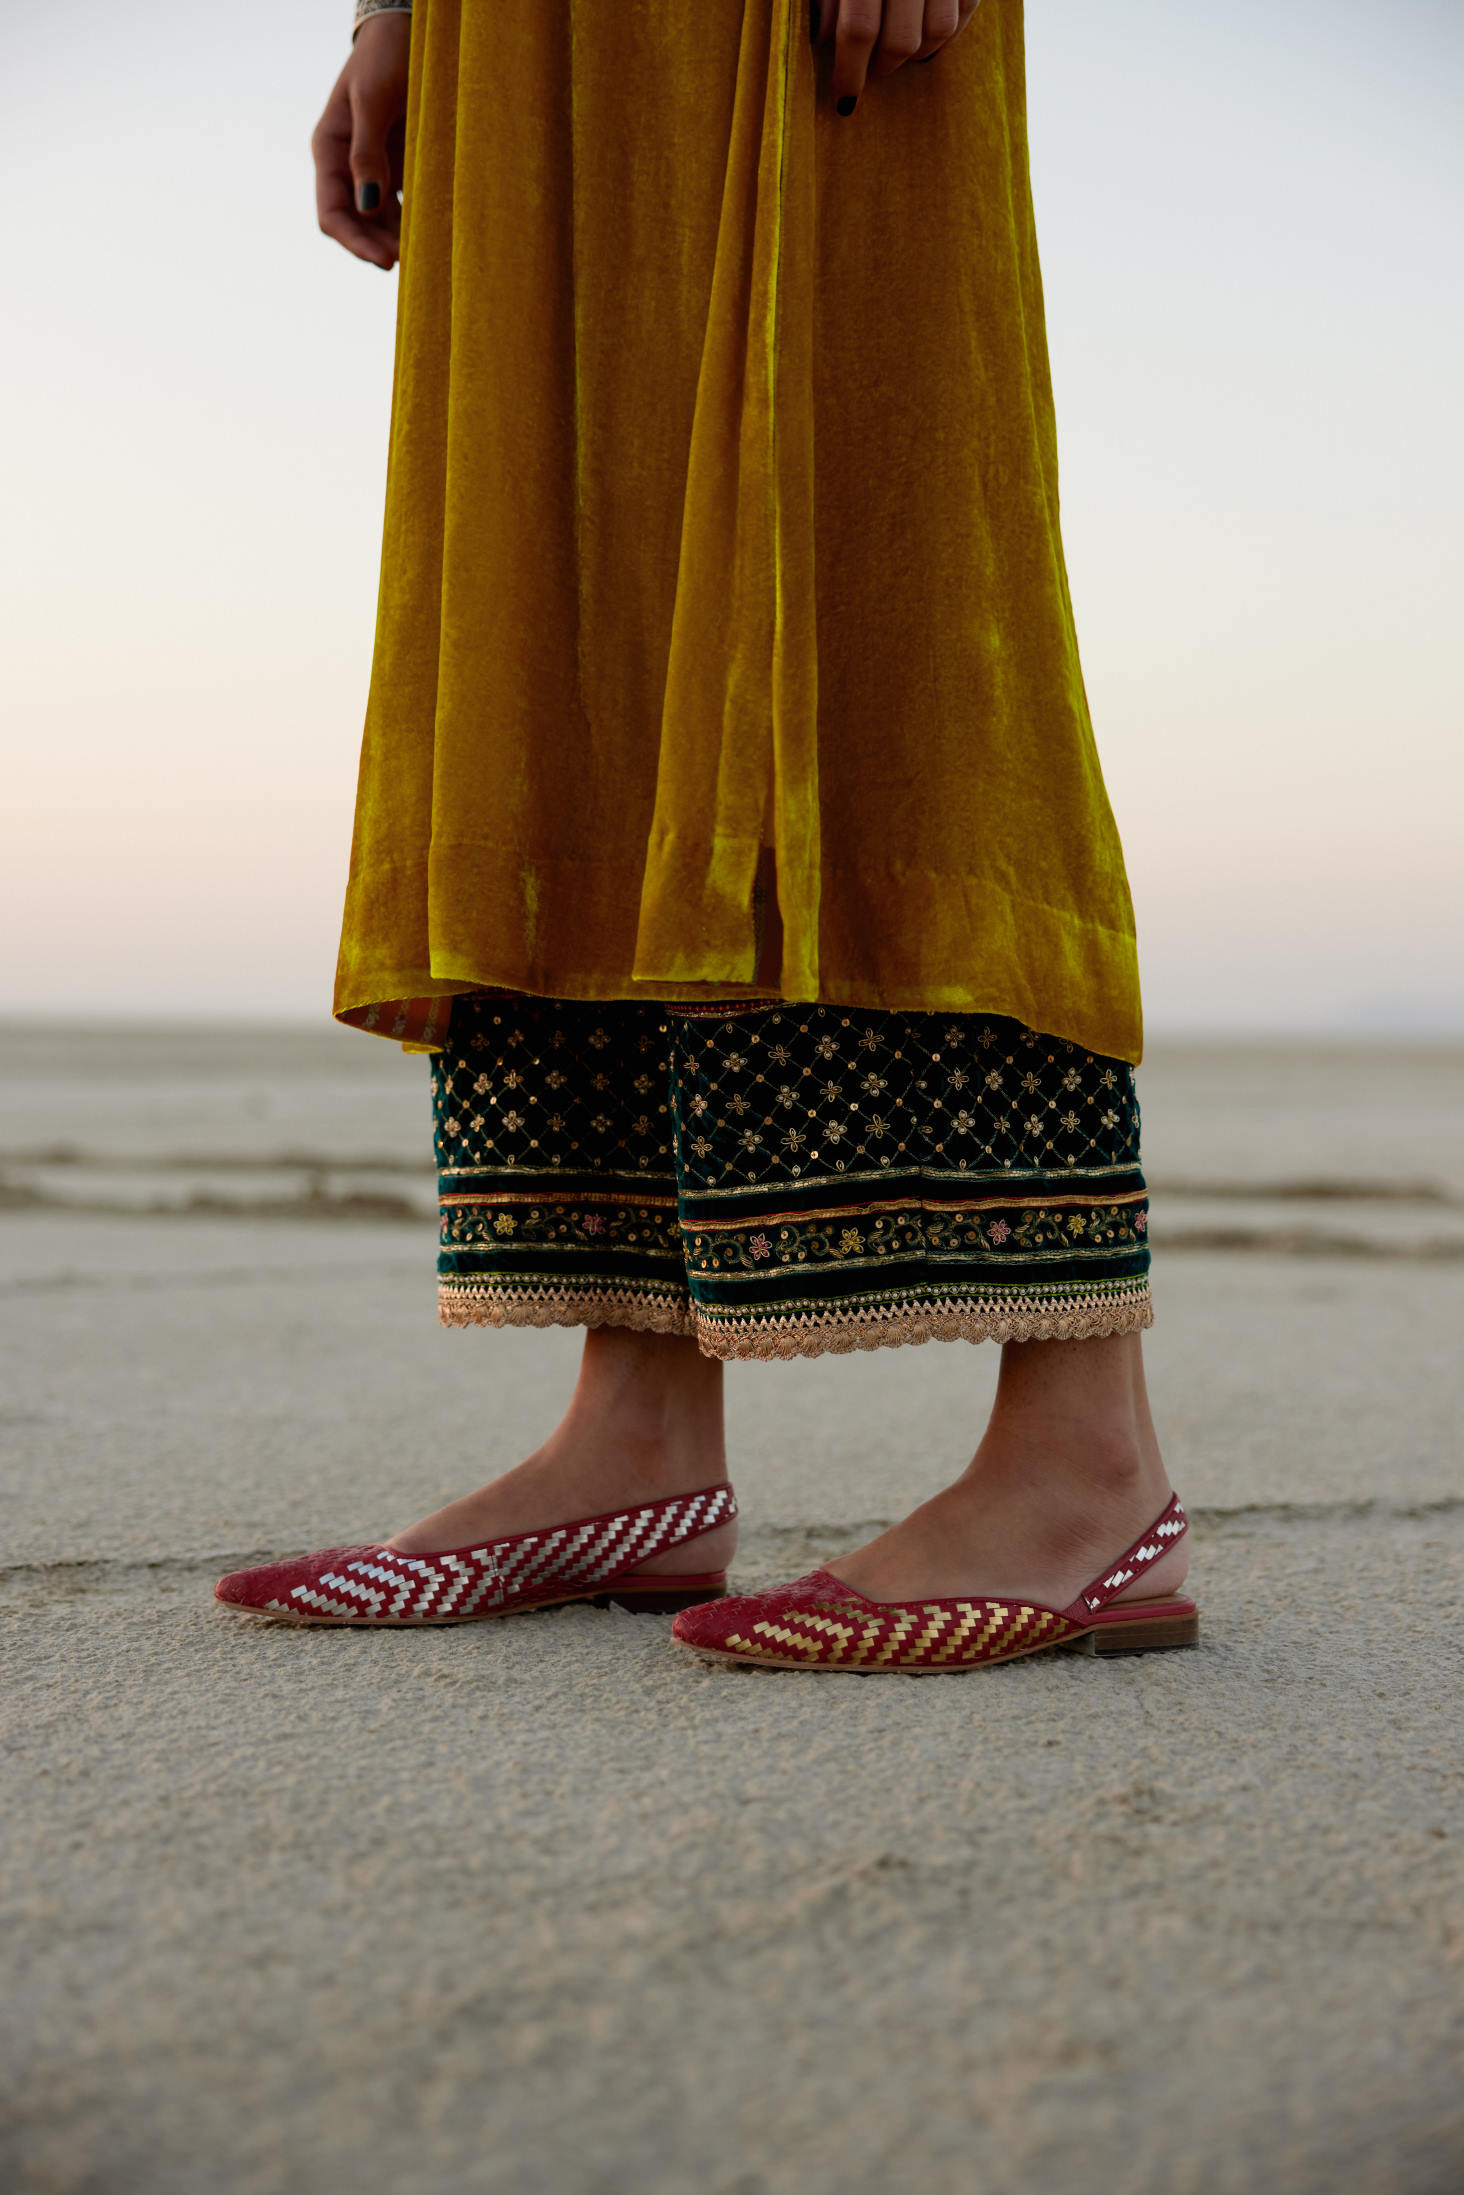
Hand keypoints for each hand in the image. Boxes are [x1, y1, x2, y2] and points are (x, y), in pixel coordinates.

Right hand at [311, 12, 410, 269]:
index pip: (332, 213)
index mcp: (329, 150)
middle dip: (378, 248)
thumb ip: (367, 152)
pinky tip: (433, 239)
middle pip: (356, 225)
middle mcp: (347, 166)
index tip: (387, 260)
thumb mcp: (373, 100)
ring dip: (399, 242)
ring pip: (380, 223)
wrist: (406, 30)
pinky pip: (402, 207)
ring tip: (426, 260)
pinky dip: (414, 225)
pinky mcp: (399, 167)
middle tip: (412, 267)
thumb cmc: (386, 57)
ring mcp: (373, 169)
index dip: (355, 242)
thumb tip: (368, 206)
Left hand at [815, 0, 982, 109]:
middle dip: (882, 65)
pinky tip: (927, 35)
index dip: (850, 72)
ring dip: (917, 52)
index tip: (844, 100)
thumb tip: (823, 41)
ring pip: (937, 32)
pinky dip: (946, 33)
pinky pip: (965, 11)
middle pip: (901, 40)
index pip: (859, 30)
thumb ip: (827, 0)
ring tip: (898, 50)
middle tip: (871, 70)